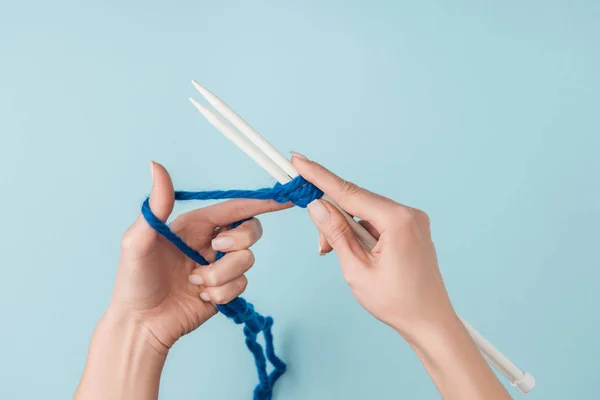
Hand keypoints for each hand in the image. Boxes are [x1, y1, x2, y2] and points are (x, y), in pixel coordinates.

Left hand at [111, 161, 289, 351]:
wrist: (140, 324)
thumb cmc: (133, 281)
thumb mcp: (138, 240)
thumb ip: (156, 204)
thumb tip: (156, 164)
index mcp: (195, 225)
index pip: (234, 208)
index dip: (261, 202)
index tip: (282, 198)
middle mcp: (211, 243)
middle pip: (250, 230)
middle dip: (239, 240)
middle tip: (215, 250)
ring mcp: (220, 267)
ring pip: (247, 260)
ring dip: (221, 274)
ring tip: (195, 282)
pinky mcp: (225, 290)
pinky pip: (241, 284)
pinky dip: (222, 292)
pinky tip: (200, 295)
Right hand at [291, 154, 510, 399]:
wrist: (430, 322)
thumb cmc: (397, 302)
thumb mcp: (357, 269)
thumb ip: (336, 233)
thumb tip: (318, 205)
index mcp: (397, 220)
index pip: (349, 192)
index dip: (319, 176)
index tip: (298, 160)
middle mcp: (408, 213)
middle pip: (356, 202)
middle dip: (332, 218)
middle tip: (321, 246)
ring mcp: (412, 220)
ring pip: (365, 213)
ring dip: (345, 230)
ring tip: (336, 255)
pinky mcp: (411, 228)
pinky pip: (377, 221)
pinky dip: (360, 233)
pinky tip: (354, 253)